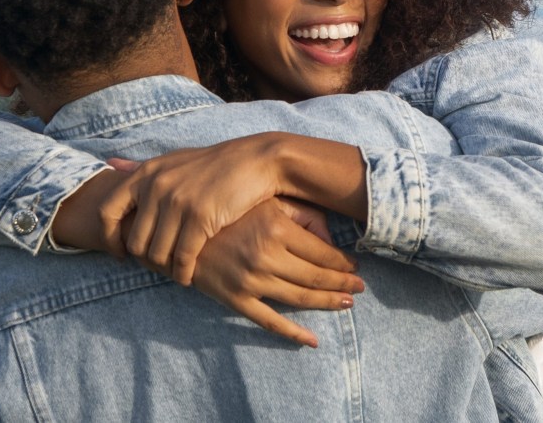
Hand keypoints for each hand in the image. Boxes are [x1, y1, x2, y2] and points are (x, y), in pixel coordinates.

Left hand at [97, 134, 288, 284]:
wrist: (256, 162)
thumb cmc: (214, 164)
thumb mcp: (173, 160)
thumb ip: (141, 167)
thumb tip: (109, 163)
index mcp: (146, 173)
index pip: (107, 211)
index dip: (109, 238)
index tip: (120, 253)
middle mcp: (156, 186)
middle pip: (135, 241)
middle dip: (146, 259)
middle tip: (160, 266)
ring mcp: (177, 202)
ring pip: (157, 254)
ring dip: (166, 269)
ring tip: (176, 272)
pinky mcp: (200, 217)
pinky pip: (182, 258)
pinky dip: (184, 273)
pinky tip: (190, 276)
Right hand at [192, 198, 363, 347]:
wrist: (181, 229)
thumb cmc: (231, 210)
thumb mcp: (269, 201)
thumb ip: (303, 214)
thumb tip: (330, 237)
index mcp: (276, 228)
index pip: (323, 253)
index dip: (344, 262)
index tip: (356, 266)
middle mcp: (265, 256)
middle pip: (315, 278)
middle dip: (343, 284)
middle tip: (360, 288)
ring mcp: (249, 281)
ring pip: (300, 299)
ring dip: (328, 303)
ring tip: (346, 304)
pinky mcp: (235, 298)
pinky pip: (269, 322)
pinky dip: (293, 334)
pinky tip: (312, 341)